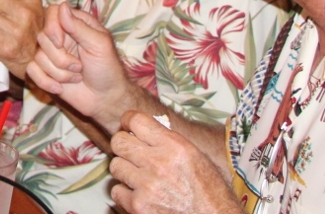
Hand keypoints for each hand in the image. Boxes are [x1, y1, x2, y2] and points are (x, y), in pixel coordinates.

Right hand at [26, 3, 136, 133]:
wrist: (105, 99)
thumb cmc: (107, 68)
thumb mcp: (99, 44)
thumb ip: (79, 26)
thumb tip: (62, 5)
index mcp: (73, 24)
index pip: (51, 12)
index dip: (52, 27)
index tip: (61, 43)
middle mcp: (59, 36)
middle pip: (42, 38)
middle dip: (60, 58)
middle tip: (79, 66)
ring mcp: (49, 54)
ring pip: (37, 57)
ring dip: (59, 73)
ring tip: (76, 77)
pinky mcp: (42, 71)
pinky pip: (31, 71)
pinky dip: (46, 82)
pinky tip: (60, 88)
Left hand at [109, 112, 242, 213]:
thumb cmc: (209, 191)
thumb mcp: (195, 156)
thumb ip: (168, 140)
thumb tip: (143, 128)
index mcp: (174, 146)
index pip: (135, 120)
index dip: (128, 122)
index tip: (128, 128)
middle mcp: (159, 163)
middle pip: (119, 141)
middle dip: (124, 146)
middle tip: (132, 154)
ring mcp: (147, 186)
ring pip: (115, 165)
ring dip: (125, 171)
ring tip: (141, 178)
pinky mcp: (138, 206)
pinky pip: (117, 191)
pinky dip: (126, 194)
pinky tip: (141, 195)